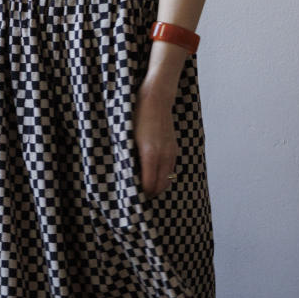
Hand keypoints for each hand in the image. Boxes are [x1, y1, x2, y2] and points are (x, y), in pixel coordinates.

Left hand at [133, 76, 179, 195]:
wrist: (156, 99)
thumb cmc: (136, 116)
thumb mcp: (127, 137)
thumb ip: (128, 157)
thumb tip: (124, 175)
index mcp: (149, 154)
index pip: (148, 184)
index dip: (140, 194)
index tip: (130, 198)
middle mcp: (163, 155)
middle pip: (159, 186)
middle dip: (148, 194)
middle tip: (136, 198)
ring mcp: (171, 152)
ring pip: (167, 180)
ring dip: (156, 187)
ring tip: (144, 189)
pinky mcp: (174, 149)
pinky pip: (170, 170)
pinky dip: (162, 177)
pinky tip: (153, 176)